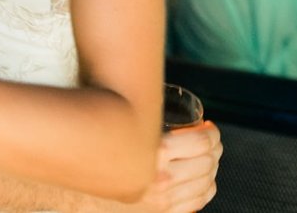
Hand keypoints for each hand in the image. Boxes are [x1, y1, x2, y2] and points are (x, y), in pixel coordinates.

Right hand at [75, 122, 221, 212]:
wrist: (80, 173)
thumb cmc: (101, 140)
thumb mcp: (126, 122)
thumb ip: (147, 115)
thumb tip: (167, 96)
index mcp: (155, 150)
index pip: (202, 143)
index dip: (212, 134)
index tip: (209, 126)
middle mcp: (161, 177)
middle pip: (208, 163)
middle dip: (216, 149)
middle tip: (212, 140)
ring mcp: (162, 199)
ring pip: (208, 183)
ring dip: (214, 168)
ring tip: (210, 158)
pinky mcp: (162, 212)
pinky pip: (198, 202)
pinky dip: (207, 189)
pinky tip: (205, 179)